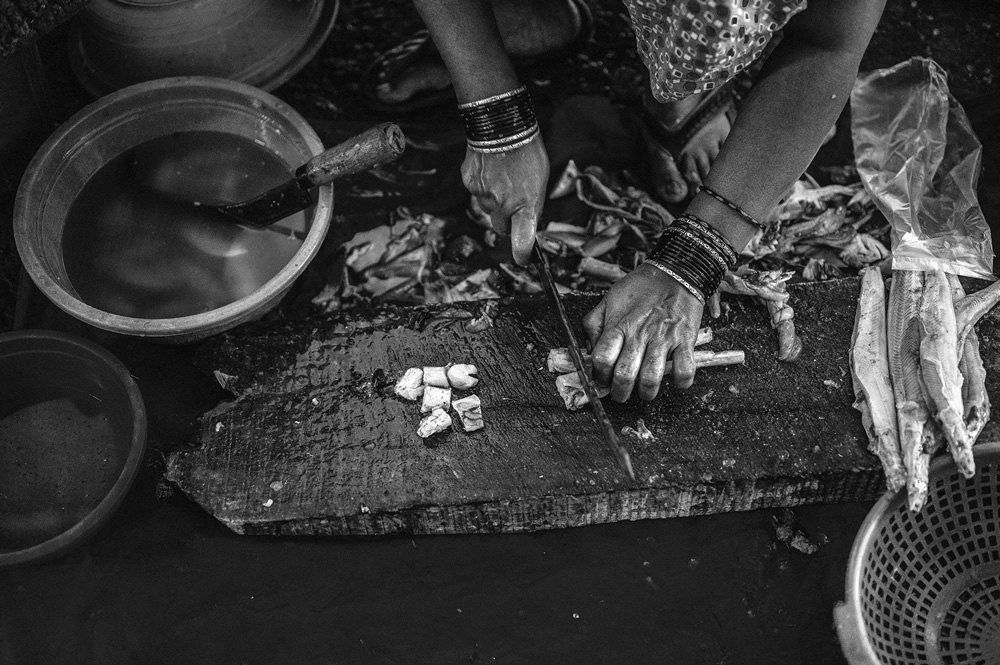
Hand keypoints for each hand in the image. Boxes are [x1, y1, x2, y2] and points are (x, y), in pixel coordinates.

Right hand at [461, 134, 547, 265]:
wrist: (501, 124)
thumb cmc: (527, 150)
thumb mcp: (540, 180)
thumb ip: (532, 204)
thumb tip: (526, 220)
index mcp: (526, 204)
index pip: (523, 241)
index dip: (522, 254)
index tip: (523, 259)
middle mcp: (503, 204)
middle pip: (500, 227)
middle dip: (506, 221)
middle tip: (512, 203)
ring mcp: (483, 195)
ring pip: (487, 207)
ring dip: (494, 199)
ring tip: (502, 175)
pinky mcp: (469, 183)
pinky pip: (476, 191)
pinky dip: (482, 185)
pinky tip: (490, 167)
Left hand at [583, 264, 703, 401]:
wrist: (675, 271)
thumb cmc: (640, 287)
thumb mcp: (608, 300)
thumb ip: (594, 325)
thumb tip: (589, 350)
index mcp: (619, 325)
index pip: (601, 358)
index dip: (599, 375)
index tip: (602, 378)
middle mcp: (639, 334)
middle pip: (624, 374)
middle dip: (620, 392)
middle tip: (621, 394)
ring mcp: (664, 338)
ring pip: (652, 378)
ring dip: (647, 392)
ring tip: (645, 392)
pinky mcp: (686, 339)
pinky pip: (685, 369)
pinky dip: (681, 382)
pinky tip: (675, 381)